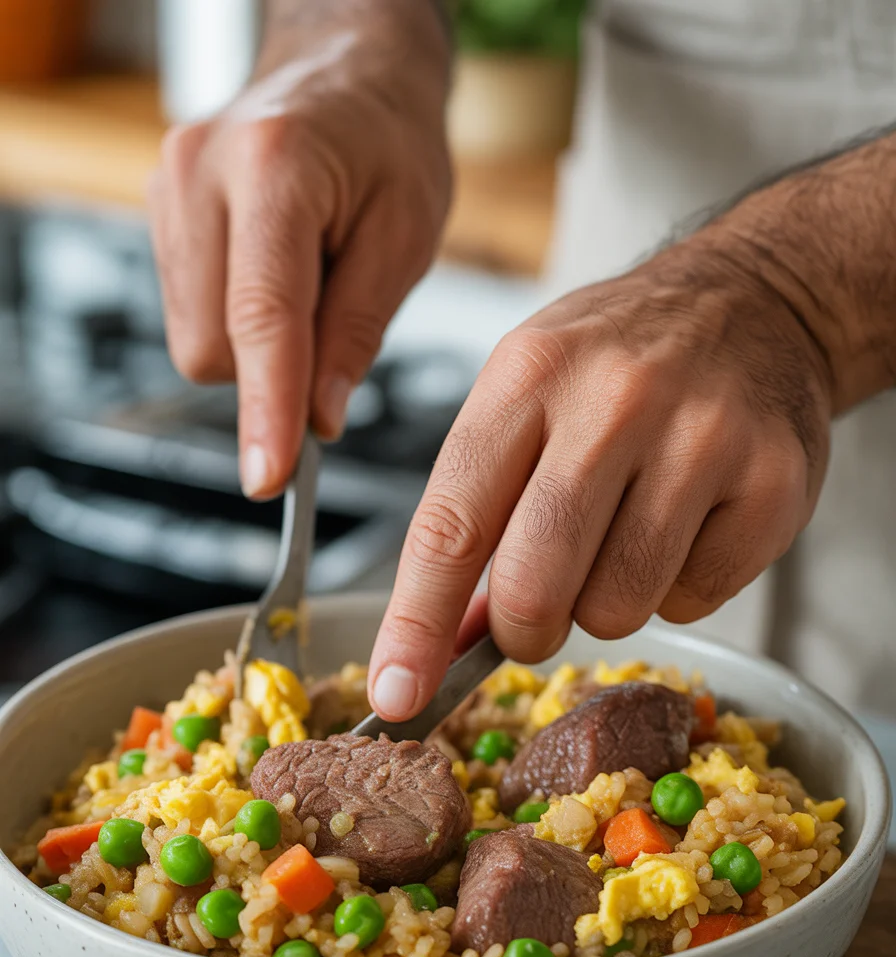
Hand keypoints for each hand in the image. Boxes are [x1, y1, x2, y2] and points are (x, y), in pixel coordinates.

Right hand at [149, 2, 450, 497]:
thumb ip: (358, 331)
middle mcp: (201, 174)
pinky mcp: (161, 211)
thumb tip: (321, 419)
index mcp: (274, 168)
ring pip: (193, 338)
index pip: (260, 318)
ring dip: (253, 347)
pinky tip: (276, 277)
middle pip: (208, 345)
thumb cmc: (388, 143)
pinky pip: (190, 312)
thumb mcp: (406, 236)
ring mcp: (169, 189)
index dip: (266, 409)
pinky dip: (236, 322)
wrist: (347, 74)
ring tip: (309, 283)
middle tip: (333, 330)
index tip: (271, 476)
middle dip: (269, 374)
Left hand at [368, 237, 833, 718]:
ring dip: (604, 603)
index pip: (450, 526)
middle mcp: (615, 401)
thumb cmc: (616, 361)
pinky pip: (692, 603)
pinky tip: (685, 525)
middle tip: (536, 608)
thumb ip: (476, 508)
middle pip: (534, 586)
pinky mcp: (773, 486)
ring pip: (616, 609)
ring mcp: (702, 441)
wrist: (752, 302)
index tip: (396, 693)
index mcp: (528, 376)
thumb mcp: (524, 394)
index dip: (417, 625)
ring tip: (623, 535)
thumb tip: (440, 638)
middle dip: (523, 628)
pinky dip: (675, 590)